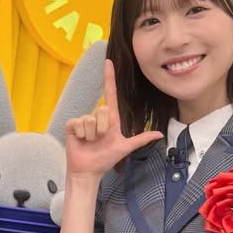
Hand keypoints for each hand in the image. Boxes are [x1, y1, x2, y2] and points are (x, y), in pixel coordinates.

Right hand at [65, 60, 163, 177]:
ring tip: (90, 142)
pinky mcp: (72, 125)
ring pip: (90, 119)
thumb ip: (141, 139)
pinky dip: (81, 135)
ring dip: (92, 135)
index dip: (109, 77)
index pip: (110, 94)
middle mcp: (97, 116)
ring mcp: (84, 120)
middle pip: (102, 110)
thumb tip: (160, 134)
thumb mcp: (125, 148)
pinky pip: (78, 123)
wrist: (88, 171)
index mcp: (110, 119)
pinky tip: (81, 141)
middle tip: (100, 140)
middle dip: (102, 128)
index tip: (108, 62)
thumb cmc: (105, 159)